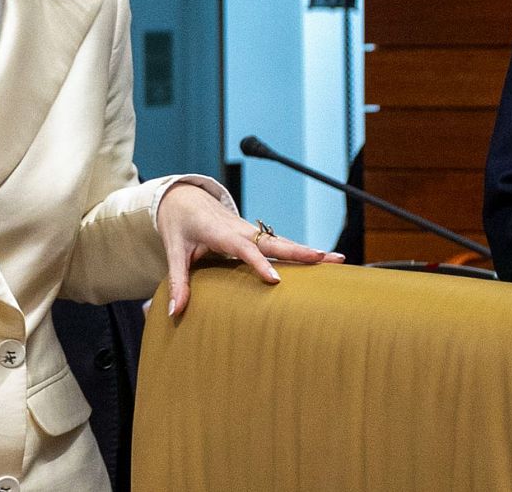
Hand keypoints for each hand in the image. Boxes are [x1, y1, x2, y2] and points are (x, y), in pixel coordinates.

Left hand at [156, 181, 343, 316]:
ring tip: (338, 259)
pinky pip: (281, 243)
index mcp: (221, 233)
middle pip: (274, 241)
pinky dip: (301, 250)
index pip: (244, 249)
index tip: (276, 280)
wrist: (185, 198)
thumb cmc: (179, 225)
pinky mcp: (256, 235)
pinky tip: (322, 259)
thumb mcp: (174, 252)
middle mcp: (241, 230)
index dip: (259, 263)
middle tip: (325, 259)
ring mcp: (251, 231)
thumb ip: (178, 281)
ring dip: (308, 250)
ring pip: (283, 241)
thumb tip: (175, 312)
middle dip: (299, 251)